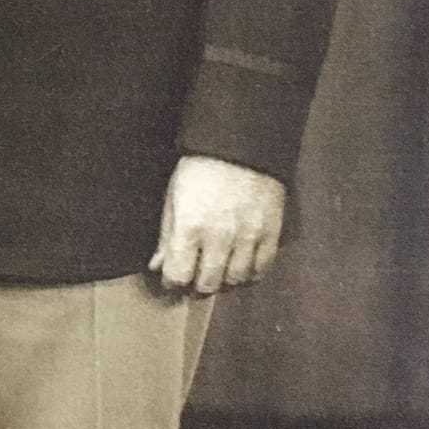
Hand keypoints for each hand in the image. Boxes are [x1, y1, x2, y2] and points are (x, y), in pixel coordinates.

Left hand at [149, 155, 285, 295]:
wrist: (240, 144)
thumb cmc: (200, 168)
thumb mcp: (173, 196)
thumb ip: (166, 235)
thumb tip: (157, 267)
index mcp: (190, 227)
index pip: (178, 276)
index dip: (172, 281)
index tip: (173, 276)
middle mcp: (220, 238)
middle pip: (207, 284)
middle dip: (197, 284)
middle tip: (196, 274)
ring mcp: (248, 236)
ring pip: (235, 280)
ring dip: (224, 279)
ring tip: (219, 269)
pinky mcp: (271, 232)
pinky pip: (263, 268)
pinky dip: (251, 272)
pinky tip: (242, 265)